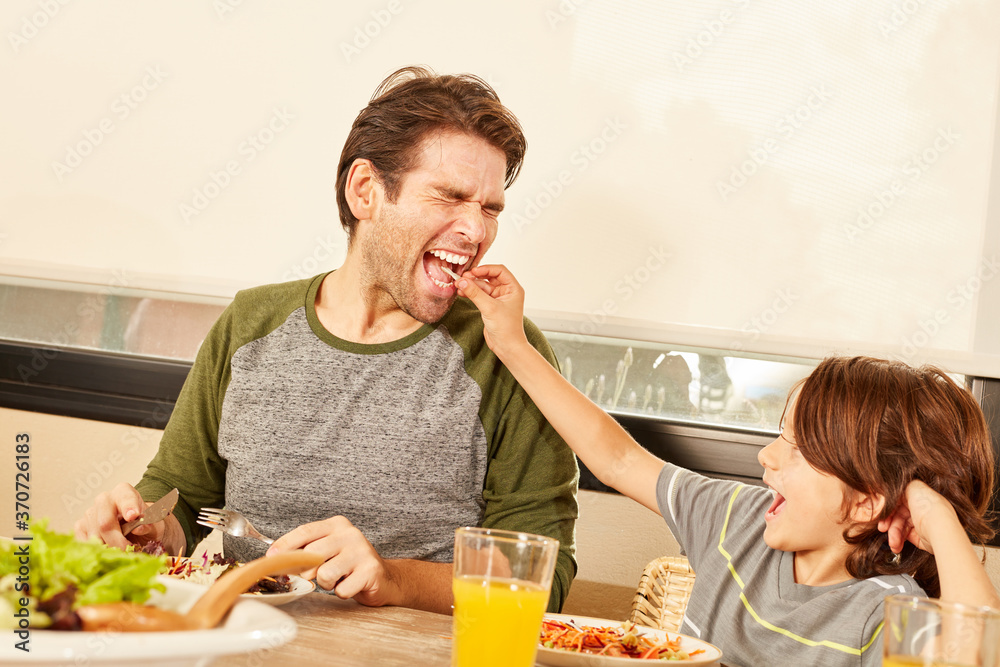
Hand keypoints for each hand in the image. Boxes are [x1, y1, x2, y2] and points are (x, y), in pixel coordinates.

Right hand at [74, 482, 172, 550]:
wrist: (136, 530)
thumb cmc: (145, 524)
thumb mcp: (154, 523)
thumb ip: (149, 525)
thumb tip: (139, 528)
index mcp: (124, 492)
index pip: (125, 498)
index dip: (128, 507)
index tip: (133, 516)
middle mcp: (104, 499)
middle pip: (105, 523)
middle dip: (117, 541)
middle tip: (128, 551)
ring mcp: (90, 513)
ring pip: (94, 536)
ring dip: (108, 549)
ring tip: (121, 553)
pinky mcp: (80, 527)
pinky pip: (84, 542)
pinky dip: (96, 551)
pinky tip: (107, 553)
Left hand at [266, 515, 396, 606]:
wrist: (384, 578)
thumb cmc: (349, 564)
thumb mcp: (328, 549)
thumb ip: (306, 549)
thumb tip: (275, 557)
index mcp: (337, 525)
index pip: (305, 532)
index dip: (285, 545)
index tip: (270, 557)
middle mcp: (350, 534)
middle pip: (311, 555)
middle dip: (308, 571)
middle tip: (318, 574)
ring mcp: (361, 552)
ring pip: (324, 574)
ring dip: (327, 584)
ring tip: (337, 579)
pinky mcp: (370, 571)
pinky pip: (341, 590)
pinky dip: (342, 593)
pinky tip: (351, 585)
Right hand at [456, 264, 529, 357]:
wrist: (507, 346)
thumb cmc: (507, 328)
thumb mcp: (490, 308)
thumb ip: (475, 293)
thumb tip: (462, 281)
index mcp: (513, 288)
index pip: (499, 271)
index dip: (486, 269)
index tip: (473, 272)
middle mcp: (506, 292)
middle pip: (489, 278)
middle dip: (475, 277)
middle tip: (462, 278)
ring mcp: (497, 299)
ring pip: (482, 287)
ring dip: (471, 285)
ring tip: (459, 285)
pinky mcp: (490, 307)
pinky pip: (479, 295)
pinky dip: (471, 293)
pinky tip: (461, 292)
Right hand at [878, 480, 957, 555]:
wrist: (940, 530)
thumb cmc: (929, 508)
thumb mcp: (914, 487)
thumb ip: (902, 484)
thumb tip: (893, 486)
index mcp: (919, 497)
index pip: (898, 500)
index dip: (888, 507)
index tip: (880, 512)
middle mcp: (920, 509)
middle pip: (897, 514)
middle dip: (889, 523)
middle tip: (882, 528)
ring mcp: (920, 523)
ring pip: (900, 527)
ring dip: (893, 535)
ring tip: (893, 543)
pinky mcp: (921, 536)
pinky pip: (905, 538)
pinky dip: (899, 542)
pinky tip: (896, 546)